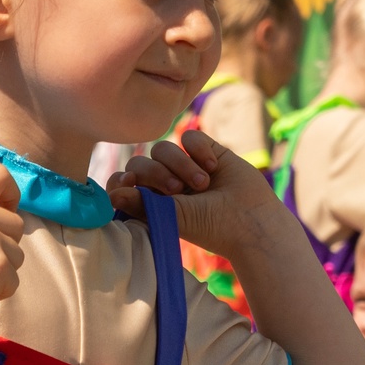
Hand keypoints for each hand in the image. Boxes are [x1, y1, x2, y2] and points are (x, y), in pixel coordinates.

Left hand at [107, 130, 277, 259]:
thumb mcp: (173, 217)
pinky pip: (188, 137)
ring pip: (162, 148)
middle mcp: (164, 183)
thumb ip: (142, 204)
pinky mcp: (206, 150)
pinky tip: (213, 167)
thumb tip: (112, 195)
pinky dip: (198, 150)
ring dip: (180, 164)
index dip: (122, 180)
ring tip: (202, 183)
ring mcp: (185, 166)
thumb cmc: (212, 227)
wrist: (251, 220)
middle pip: (140, 162)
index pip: (123, 183)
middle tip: (177, 190)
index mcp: (151, 202)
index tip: (129, 182)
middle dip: (155, 174)